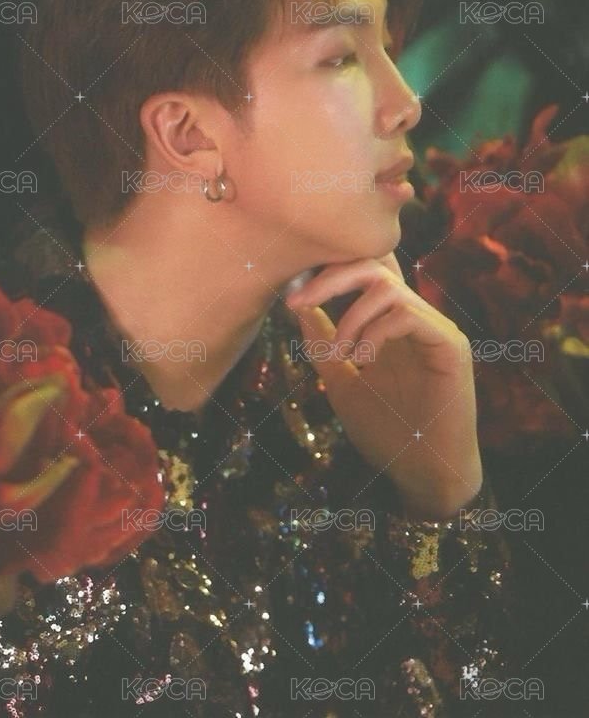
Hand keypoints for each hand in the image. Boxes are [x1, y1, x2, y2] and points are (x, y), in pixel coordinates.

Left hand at [285, 253, 482, 520]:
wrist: (423, 475)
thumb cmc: (387, 433)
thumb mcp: (342, 384)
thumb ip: (323, 347)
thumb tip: (301, 308)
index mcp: (389, 324)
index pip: (363, 274)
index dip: (327, 274)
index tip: (291, 297)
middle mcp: (415, 318)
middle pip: (374, 265)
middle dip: (329, 278)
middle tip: (296, 302)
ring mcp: (435, 329)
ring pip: (388, 287)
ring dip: (350, 317)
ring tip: (339, 356)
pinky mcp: (450, 346)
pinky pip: (408, 315)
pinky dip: (375, 332)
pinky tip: (363, 361)